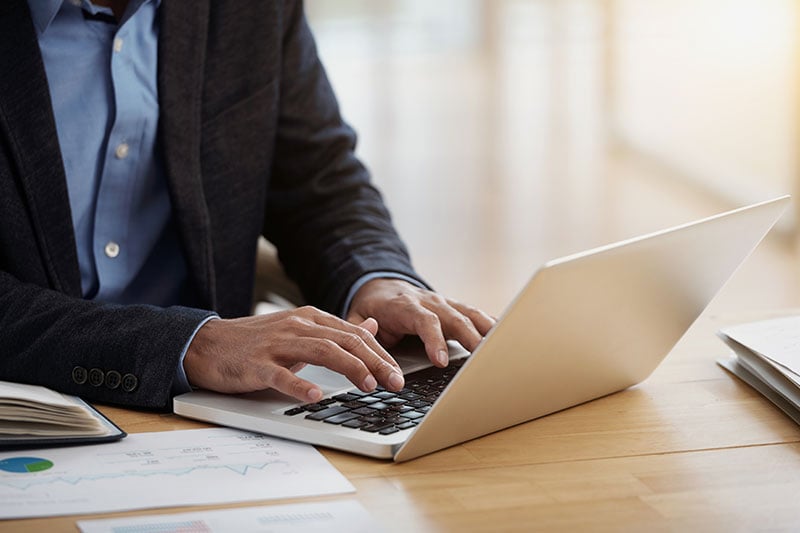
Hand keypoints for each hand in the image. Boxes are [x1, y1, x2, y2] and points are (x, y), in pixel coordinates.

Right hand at [184, 306, 404, 402]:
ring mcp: (277, 344)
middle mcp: (297, 326)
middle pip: (345, 341)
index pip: (354, 334)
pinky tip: (314, 395)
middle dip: (375, 361)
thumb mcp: (301, 330)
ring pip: (322, 352)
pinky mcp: (256, 364)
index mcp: (310, 318)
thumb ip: (336, 330)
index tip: (397, 373)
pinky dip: (299, 384)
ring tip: (368, 385)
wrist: (208, 343)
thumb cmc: (257, 341)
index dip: (380, 353)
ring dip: (349, 368)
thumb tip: (372, 327)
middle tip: (395, 382)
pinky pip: (280, 374)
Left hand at [347, 279, 494, 366]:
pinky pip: (477, 315)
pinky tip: (507, 338)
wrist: (380, 285)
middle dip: (470, 338)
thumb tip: (370, 343)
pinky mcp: (455, 308)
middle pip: (454, 318)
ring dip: (487, 331)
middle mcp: (429, 302)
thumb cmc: (370, 308)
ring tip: (502, 350)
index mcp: (405, 306)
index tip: (440, 361)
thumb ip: (361, 330)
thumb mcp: (355, 319)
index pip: (424, 321)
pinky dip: (492, 326)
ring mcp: (445, 303)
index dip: (434, 340)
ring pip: (470, 314)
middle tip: (483, 359)